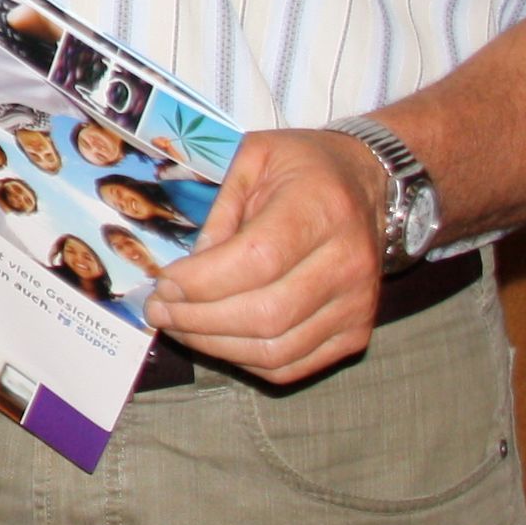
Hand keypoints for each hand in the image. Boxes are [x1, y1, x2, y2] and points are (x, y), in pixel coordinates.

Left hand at [140, 128, 385, 383]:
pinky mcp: (355, 332)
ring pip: (275, 350)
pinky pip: (291, 365)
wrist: (368, 184)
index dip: (202, 281)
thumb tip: (185, 271)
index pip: (258, 260)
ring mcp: (357, 304)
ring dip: (213, 345)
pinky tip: (215, 338)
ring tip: (178, 326)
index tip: (163, 282)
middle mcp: (348, 261)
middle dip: (196, 319)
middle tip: (158, 310)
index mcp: (321, 207)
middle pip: (265, 315)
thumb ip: (218, 211)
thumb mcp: (251, 159)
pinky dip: (243, 360)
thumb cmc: (302, 168)